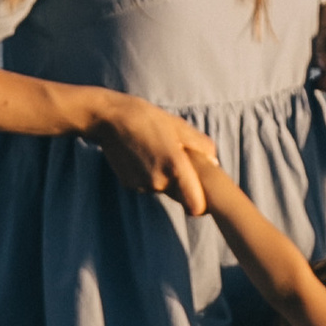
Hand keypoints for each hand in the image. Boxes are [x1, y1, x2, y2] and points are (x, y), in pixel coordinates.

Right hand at [85, 94, 216, 215]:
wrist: (111, 118)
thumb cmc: (150, 119)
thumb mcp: (181, 127)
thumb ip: (203, 148)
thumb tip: (214, 164)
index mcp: (176, 168)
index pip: (196, 207)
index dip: (202, 204)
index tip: (201, 193)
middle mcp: (159, 182)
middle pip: (180, 196)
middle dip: (182, 184)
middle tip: (176, 159)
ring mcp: (142, 186)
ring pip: (163, 190)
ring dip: (164, 177)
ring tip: (157, 152)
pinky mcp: (129, 185)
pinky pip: (147, 186)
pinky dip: (149, 175)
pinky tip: (142, 155)